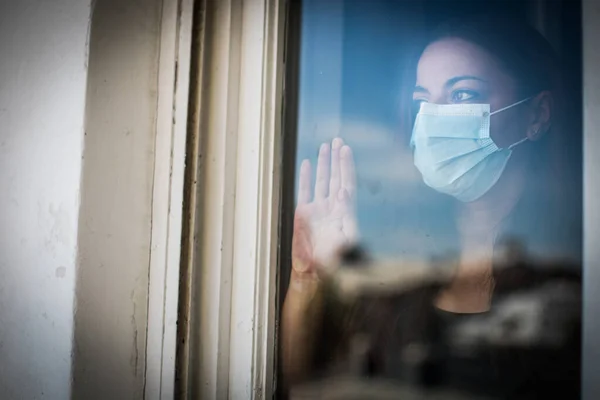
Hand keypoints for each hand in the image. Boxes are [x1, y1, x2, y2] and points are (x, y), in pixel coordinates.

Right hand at [292, 138, 357, 278]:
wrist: (316, 272)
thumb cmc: (334, 260)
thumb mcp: (345, 239)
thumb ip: (346, 213)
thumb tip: (343, 191)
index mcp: (345, 211)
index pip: (347, 183)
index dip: (346, 166)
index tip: (346, 150)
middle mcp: (332, 207)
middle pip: (335, 177)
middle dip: (336, 159)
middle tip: (338, 140)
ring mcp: (318, 209)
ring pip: (321, 181)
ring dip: (323, 164)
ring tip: (325, 146)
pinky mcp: (304, 214)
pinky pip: (305, 190)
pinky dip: (306, 177)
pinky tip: (308, 163)